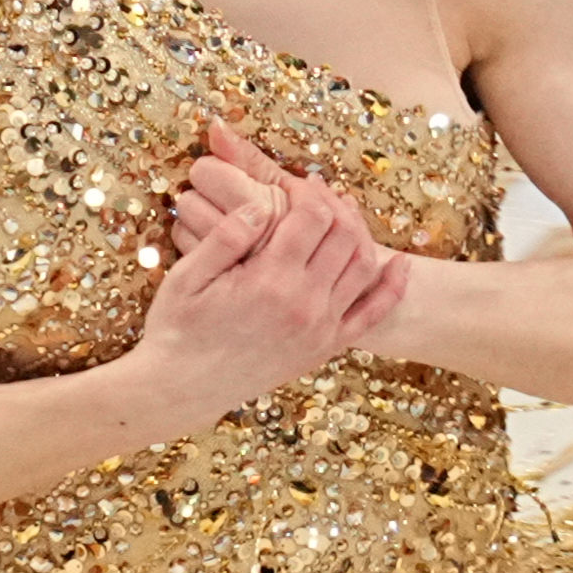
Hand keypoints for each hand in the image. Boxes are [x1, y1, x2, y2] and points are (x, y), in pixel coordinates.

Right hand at [125, 123, 407, 421]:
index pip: (312, 215)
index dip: (306, 189)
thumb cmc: (176, 329)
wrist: (181, 390)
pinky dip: (391, 286)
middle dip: (333, 205)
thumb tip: (263, 203)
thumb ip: (227, 236)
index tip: (290, 182)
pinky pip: (372, 314)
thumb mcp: (187, 276)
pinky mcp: (325, 348)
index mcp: (269, 281)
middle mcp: (304, 305)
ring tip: (338, 218)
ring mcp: (320, 329)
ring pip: (364, 266)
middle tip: (313, 195)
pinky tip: (396, 263)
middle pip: (345, 234)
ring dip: (358, 234)